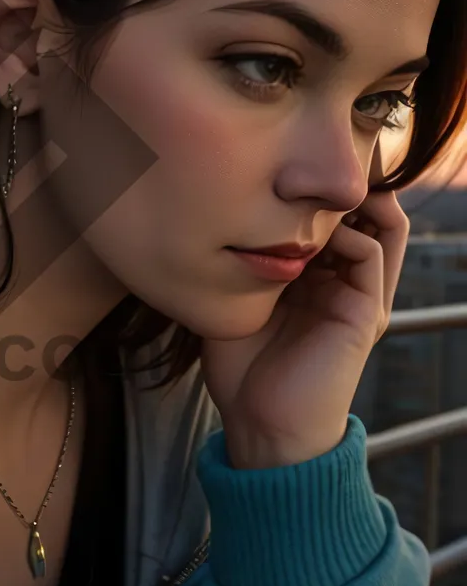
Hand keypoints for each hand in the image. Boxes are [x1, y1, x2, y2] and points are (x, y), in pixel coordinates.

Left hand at [200, 147, 408, 468]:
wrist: (262, 424)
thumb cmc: (239, 367)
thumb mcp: (230, 300)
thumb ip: (230, 262)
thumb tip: (202, 217)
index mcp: (317, 278)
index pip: (334, 218)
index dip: (316, 190)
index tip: (280, 164)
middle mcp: (345, 283)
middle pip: (367, 215)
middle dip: (343, 184)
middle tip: (308, 161)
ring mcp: (361, 297)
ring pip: (383, 228)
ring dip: (355, 200)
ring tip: (320, 184)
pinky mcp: (366, 313)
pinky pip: (371, 257)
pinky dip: (349, 234)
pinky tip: (315, 231)